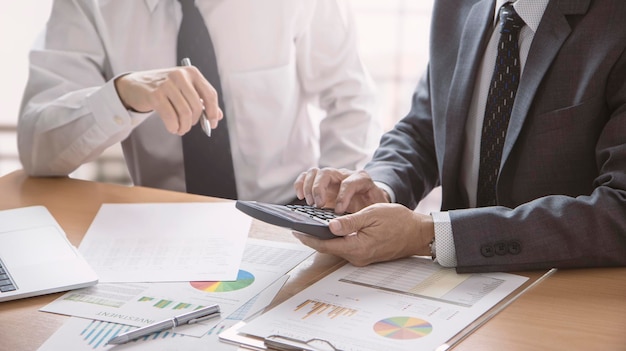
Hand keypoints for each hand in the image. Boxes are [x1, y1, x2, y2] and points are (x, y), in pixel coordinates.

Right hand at [114, 66, 221, 134]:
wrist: (135, 85)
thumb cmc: (164, 89)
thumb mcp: (184, 90)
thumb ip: (201, 101)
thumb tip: (218, 116)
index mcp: (192, 72)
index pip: (210, 94)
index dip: (213, 112)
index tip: (213, 124)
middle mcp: (180, 75)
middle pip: (197, 106)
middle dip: (195, 122)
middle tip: (188, 126)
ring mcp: (167, 84)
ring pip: (185, 113)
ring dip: (184, 126)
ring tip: (180, 129)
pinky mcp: (155, 94)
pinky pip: (171, 117)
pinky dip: (174, 127)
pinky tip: (172, 128)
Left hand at [293, 203, 434, 265]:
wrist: (418, 234)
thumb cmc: (399, 221)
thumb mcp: (372, 215)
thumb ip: (350, 221)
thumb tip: (330, 225)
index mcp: (357, 247)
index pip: (325, 244)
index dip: (308, 237)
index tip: (295, 230)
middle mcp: (357, 257)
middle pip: (328, 248)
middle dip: (312, 238)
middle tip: (298, 227)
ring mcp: (361, 258)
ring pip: (336, 248)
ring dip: (323, 239)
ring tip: (309, 226)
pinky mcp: (365, 255)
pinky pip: (345, 248)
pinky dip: (335, 239)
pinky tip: (330, 230)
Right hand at [294, 167, 389, 213]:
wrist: (371, 201)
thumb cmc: (372, 206)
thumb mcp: (374, 211)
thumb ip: (363, 216)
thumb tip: (349, 226)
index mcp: (361, 180)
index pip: (350, 182)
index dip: (342, 196)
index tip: (338, 211)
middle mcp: (344, 175)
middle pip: (327, 173)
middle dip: (320, 189)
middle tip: (318, 206)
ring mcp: (332, 178)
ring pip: (315, 172)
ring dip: (308, 187)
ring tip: (309, 203)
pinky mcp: (321, 183)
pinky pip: (307, 176)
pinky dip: (300, 184)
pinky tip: (300, 197)